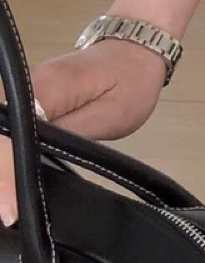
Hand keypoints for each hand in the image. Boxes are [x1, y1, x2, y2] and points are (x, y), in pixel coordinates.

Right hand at [0, 39, 168, 226]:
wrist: (133, 49)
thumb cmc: (131, 81)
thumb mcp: (111, 115)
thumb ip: (71, 138)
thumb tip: (34, 164)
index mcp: (49, 84)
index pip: (13, 130)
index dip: (6, 170)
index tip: (9, 209)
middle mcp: (28, 83)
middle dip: (0, 171)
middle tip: (7, 213)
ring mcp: (23, 89)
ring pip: (0, 128)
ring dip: (2, 164)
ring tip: (8, 204)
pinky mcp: (24, 99)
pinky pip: (7, 126)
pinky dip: (7, 153)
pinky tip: (11, 182)